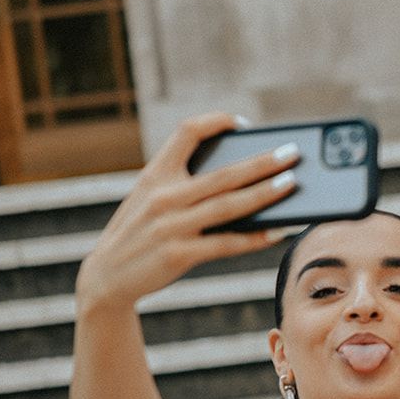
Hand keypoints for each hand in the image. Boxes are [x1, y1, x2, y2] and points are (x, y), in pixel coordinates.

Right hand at [74, 113, 299, 312]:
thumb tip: (245, 181)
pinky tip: (279, 231)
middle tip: (293, 152)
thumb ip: (184, 186)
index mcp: (154, 174)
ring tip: (293, 184)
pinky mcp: (179, 254)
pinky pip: (226, 243)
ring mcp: (171, 225)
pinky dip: (255, 238)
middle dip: (262, 162)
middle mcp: (163, 195)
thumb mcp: (150, 199)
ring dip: (265, 194)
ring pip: (229, 206)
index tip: (243, 124)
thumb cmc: (141, 232)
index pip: (187, 132)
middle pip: (223, 173)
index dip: (217, 121)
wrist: (106, 276)